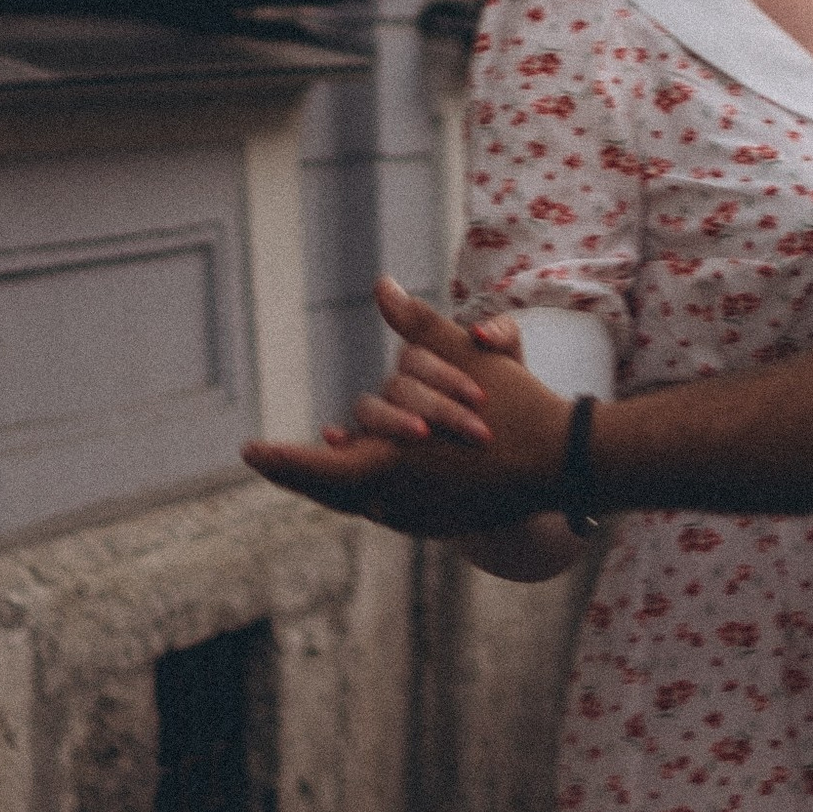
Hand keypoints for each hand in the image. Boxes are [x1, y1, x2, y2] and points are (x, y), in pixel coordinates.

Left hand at [243, 279, 572, 532]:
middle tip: (274, 458)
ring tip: (326, 457)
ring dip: (344, 480)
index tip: (248, 450)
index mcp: (390, 465)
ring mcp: (421, 520)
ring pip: (364, 501)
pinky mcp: (442, 526)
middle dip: (305, 471)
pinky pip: (394, 509)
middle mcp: (398, 502)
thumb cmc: (511, 406)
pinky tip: (376, 473)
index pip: (316, 470)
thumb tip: (383, 285)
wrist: (564, 462)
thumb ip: (418, 325)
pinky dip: (378, 489)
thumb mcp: (461, 358)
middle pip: (332, 491)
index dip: (280, 461)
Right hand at [352, 303, 516, 444]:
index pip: (418, 360)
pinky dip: (340, 443)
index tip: (479, 397)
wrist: (520, 456)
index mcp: (426, 363)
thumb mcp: (512, 370)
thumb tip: (477, 331)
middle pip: (398, 388)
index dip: (445, 376)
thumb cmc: (514, 406)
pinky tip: (338, 443)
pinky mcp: (381, 457)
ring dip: (391, 422)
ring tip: (422, 435)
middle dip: (435, 407)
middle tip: (472, 429)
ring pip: (371, 413)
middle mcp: (401, 390)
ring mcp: (387, 422)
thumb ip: (500, 337)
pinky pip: (348, 449)